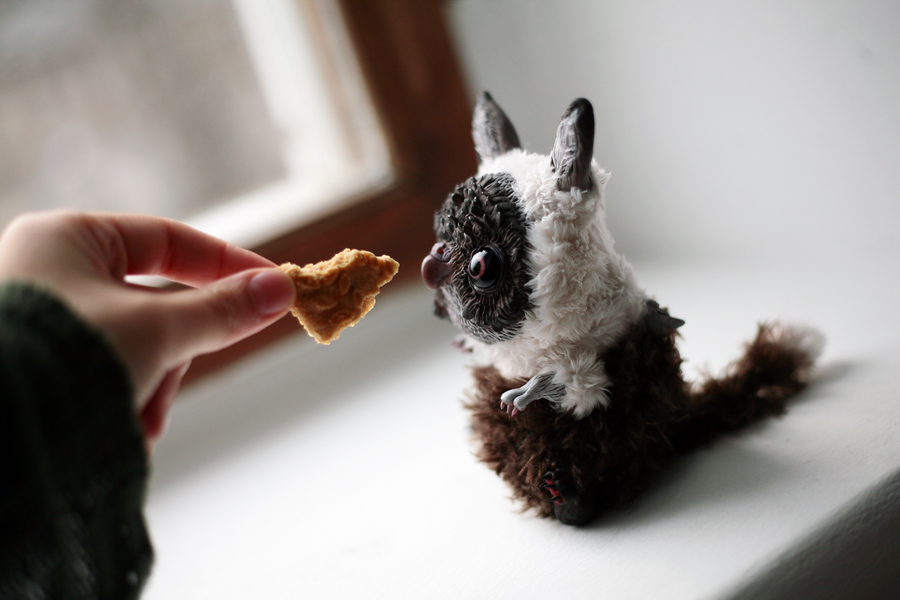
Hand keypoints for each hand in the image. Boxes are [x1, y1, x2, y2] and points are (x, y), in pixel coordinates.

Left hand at [0, 211, 295, 446]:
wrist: (3, 439)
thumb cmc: (65, 360)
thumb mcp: (158, 329)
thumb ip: (221, 309)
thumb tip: (281, 289)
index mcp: (66, 238)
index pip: (168, 239)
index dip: (225, 262)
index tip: (272, 285)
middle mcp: (49, 273)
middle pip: (156, 302)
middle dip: (177, 350)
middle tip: (191, 368)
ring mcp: (45, 322)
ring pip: (138, 345)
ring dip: (153, 385)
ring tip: (138, 421)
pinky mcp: (45, 366)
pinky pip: (111, 372)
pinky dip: (127, 400)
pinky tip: (120, 432)